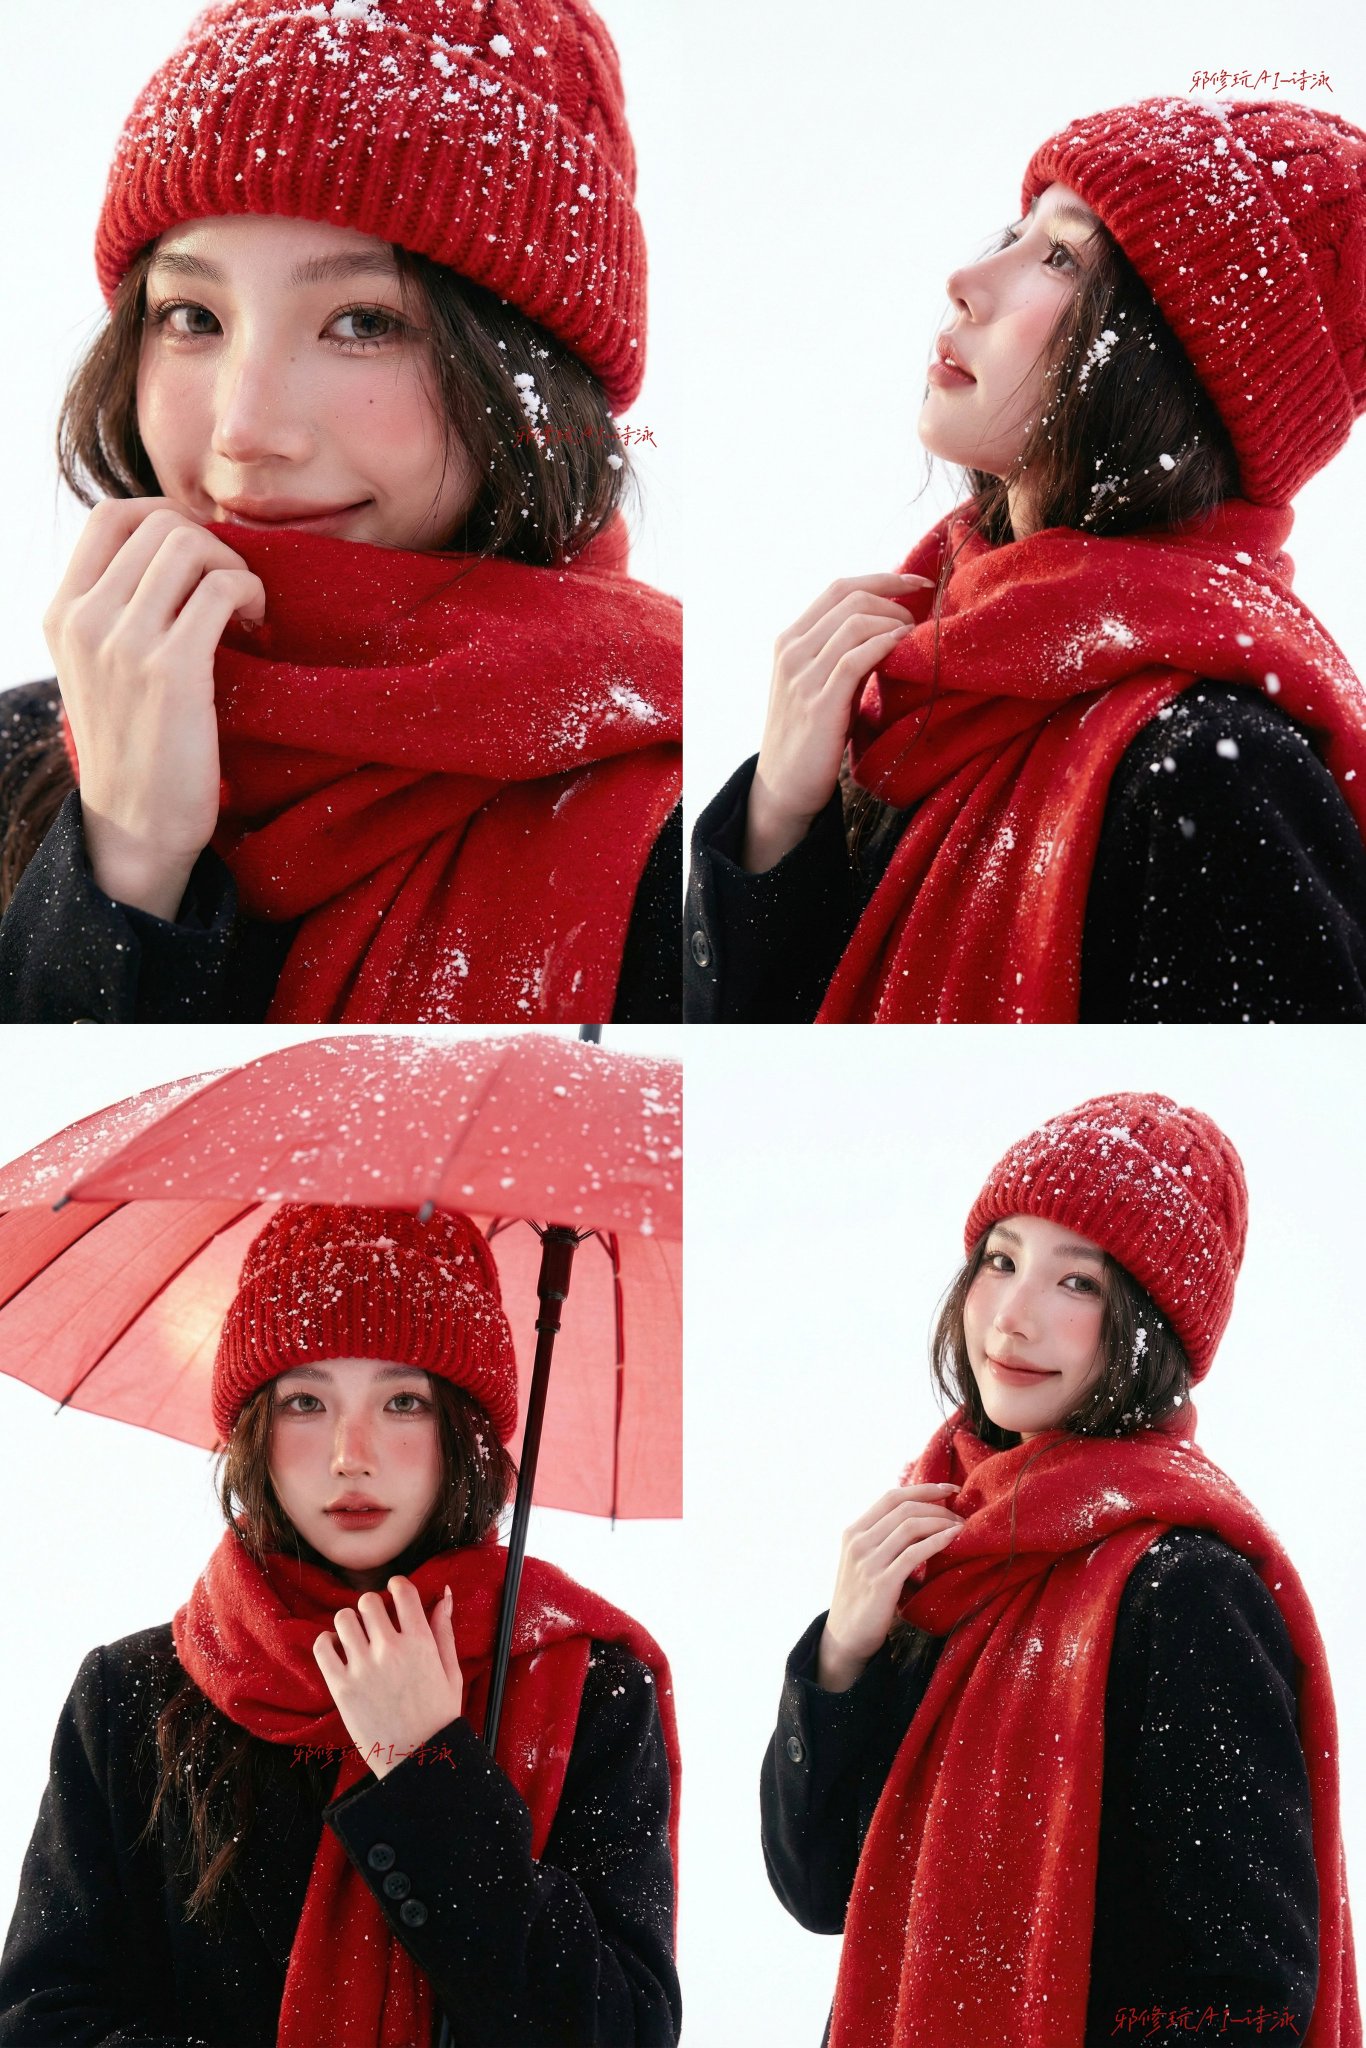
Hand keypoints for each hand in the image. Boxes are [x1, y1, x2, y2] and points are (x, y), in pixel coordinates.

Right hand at [41, 496, 265, 919]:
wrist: (135, 824)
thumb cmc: (134, 744)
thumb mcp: (100, 667)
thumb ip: (116, 609)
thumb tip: (175, 550)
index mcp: (62, 612)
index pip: (109, 515)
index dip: (167, 516)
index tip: (200, 555)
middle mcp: (84, 620)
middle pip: (160, 524)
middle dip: (212, 544)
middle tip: (233, 589)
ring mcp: (124, 643)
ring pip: (191, 546)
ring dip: (235, 566)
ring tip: (246, 609)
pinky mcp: (171, 670)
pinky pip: (222, 589)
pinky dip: (252, 593)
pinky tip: (257, 626)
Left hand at [313, 1576, 463, 1779]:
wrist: (418, 1761)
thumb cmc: (438, 1717)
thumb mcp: (451, 1671)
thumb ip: (444, 1630)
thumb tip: (443, 1594)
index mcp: (421, 1642)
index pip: (402, 1591)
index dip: (397, 1586)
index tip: (394, 1594)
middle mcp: (390, 1649)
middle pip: (368, 1601)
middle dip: (371, 1607)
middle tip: (375, 1623)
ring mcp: (363, 1668)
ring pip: (343, 1618)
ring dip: (349, 1623)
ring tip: (355, 1638)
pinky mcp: (341, 1687)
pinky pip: (322, 1646)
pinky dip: (327, 1643)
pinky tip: (338, 1652)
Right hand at [742, 570, 933, 870]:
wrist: (783, 787)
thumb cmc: (811, 735)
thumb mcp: (820, 683)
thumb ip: (843, 652)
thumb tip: (891, 623)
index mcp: (789, 639)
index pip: (839, 587)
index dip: (883, 578)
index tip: (918, 583)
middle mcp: (791, 651)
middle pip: (850, 598)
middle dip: (895, 599)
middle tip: (922, 618)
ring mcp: (801, 676)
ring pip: (856, 623)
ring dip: (894, 623)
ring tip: (915, 639)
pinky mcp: (819, 703)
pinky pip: (857, 658)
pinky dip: (886, 646)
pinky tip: (904, 651)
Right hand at [817, 1484, 964, 1692]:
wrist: (845, 1638)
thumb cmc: (862, 1598)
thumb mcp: (864, 1560)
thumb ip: (882, 1539)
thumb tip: (923, 1518)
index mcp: (853, 1532)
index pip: (892, 1497)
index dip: (923, 1488)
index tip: (949, 1488)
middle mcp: (858, 1542)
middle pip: (904, 1509)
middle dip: (938, 1507)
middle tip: (960, 1515)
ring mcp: (867, 1562)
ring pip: (910, 1526)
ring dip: (942, 1522)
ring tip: (962, 1528)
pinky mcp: (881, 1583)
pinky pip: (914, 1553)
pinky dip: (938, 1541)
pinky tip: (954, 1539)